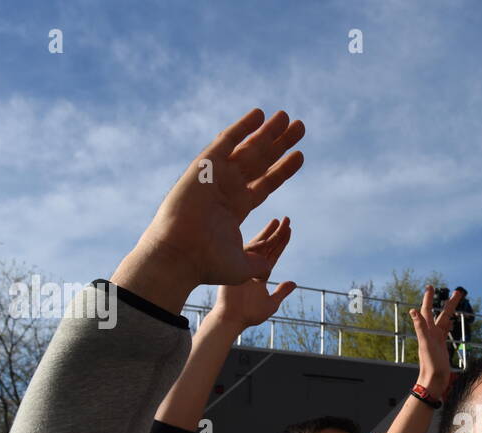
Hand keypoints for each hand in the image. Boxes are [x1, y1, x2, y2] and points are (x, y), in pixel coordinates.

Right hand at [113, 110, 304, 312]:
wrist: (181, 256)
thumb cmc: (207, 264)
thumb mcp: (242, 267)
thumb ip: (258, 262)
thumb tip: (268, 269)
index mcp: (237, 207)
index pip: (266, 183)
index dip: (283, 169)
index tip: (300, 156)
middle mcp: (229, 188)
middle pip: (262, 161)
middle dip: (280, 144)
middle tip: (300, 127)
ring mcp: (217, 176)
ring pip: (248, 148)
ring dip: (267, 132)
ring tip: (287, 117)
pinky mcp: (204, 167)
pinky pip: (226, 142)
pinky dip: (242, 128)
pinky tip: (259, 114)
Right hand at [210, 217, 296, 332]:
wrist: (232, 318)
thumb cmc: (249, 314)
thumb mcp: (270, 303)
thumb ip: (281, 292)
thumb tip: (293, 282)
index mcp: (261, 274)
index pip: (274, 255)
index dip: (281, 243)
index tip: (289, 231)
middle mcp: (253, 266)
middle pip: (268, 246)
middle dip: (278, 233)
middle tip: (287, 219)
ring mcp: (245, 264)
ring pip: (260, 246)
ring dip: (269, 233)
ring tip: (278, 221)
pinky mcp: (237, 266)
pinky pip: (249, 252)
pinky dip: (258, 243)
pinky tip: (267, 233)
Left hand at [409, 285, 463, 394]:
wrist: (434, 380)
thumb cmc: (430, 364)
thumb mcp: (425, 344)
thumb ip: (420, 327)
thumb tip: (412, 311)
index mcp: (427, 331)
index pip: (427, 311)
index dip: (428, 299)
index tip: (430, 287)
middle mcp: (431, 333)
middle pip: (441, 313)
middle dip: (449, 302)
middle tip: (458, 291)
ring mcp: (436, 339)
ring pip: (444, 320)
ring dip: (450, 311)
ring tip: (456, 301)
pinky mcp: (441, 346)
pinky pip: (445, 331)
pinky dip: (449, 324)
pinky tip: (451, 321)